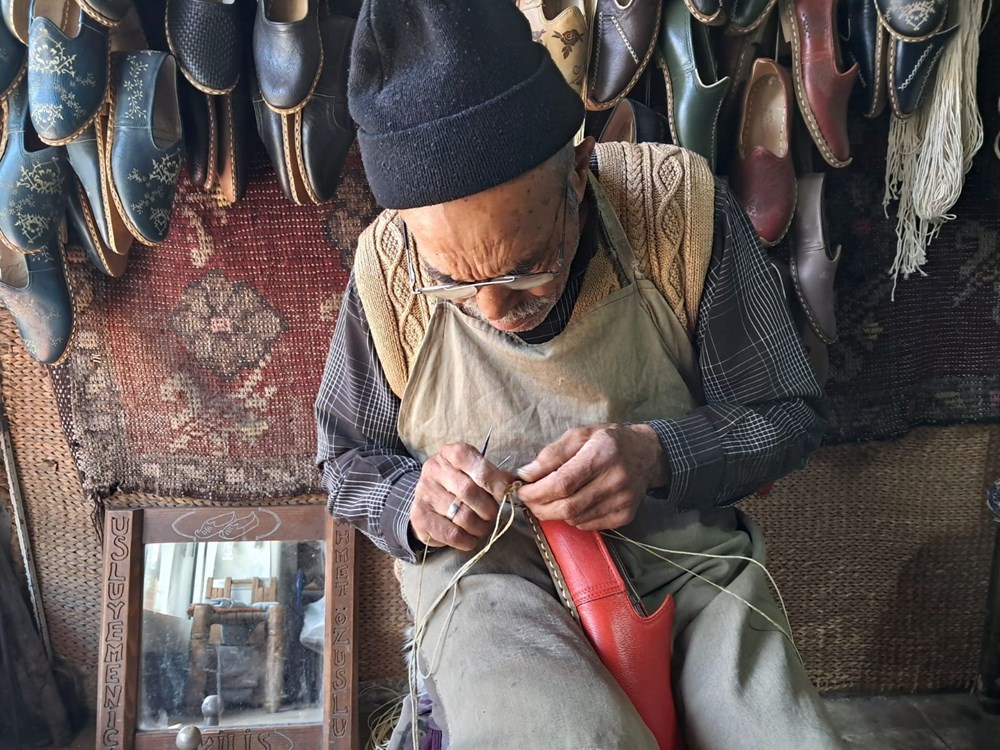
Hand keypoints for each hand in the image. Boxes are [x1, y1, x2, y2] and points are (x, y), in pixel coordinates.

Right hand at [410, 443, 513, 551]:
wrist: (428, 498)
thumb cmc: (459, 482)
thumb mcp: (476, 472)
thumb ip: (495, 476)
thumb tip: (512, 483)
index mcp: (451, 453)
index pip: (475, 464)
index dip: (493, 480)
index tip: (505, 493)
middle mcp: (434, 469)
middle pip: (469, 491)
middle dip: (488, 508)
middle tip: (492, 514)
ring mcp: (424, 493)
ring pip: (462, 516)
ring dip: (480, 527)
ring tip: (482, 527)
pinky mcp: (420, 516)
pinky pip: (451, 534)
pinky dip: (467, 540)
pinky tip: (470, 538)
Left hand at [515, 424, 666, 530]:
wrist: (646, 454)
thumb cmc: (608, 441)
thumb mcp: (579, 435)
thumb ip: (551, 454)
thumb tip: (526, 474)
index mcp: (602, 455)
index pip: (563, 483)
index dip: (537, 491)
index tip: (521, 491)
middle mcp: (615, 481)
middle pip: (567, 506)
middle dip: (540, 507)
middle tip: (529, 500)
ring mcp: (622, 501)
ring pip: (575, 518)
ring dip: (554, 512)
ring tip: (548, 500)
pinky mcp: (624, 516)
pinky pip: (587, 524)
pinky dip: (572, 517)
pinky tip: (572, 503)